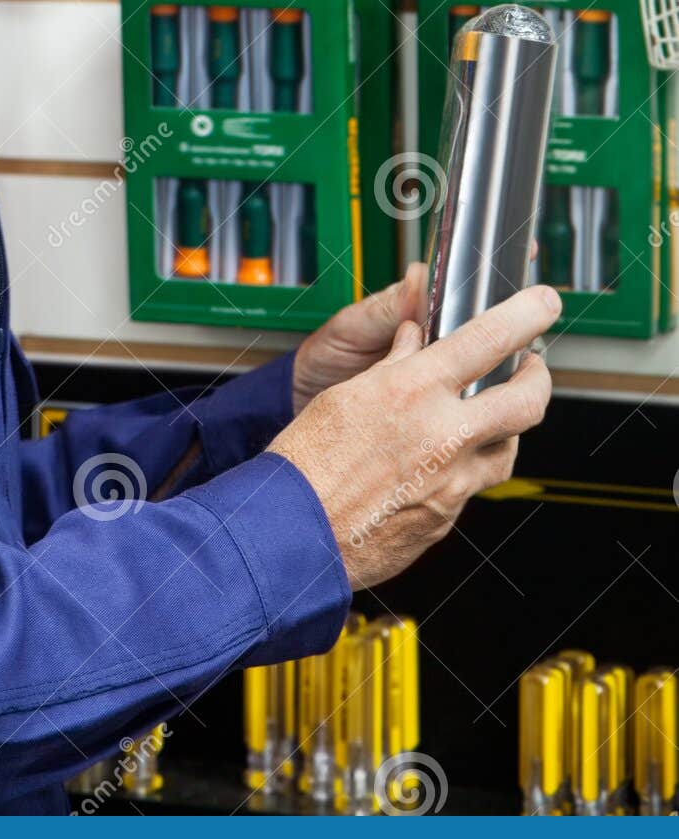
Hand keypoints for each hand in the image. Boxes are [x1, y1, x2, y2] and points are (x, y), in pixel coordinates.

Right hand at [269, 285, 557, 590]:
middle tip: (531, 367)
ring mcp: (452, 483)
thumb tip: (415, 339)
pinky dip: (463, 468)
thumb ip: (392, 366)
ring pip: (510, 449)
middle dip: (538, 378)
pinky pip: (472, 487)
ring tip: (488, 416)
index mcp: (413, 392)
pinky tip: (437, 464)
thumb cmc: (306, 463)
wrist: (294, 536)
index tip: (544, 303)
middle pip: (527, 401)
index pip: (488, 340)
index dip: (526, 315)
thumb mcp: (343, 394)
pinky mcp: (447, 519)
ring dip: (507, 427)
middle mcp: (444, 436)